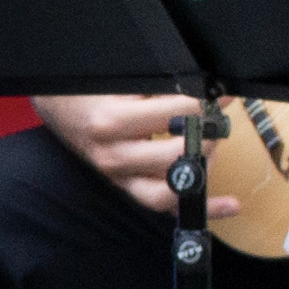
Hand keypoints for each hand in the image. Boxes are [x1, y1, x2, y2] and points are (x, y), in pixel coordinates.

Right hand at [38, 92, 232, 218]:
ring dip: (205, 162)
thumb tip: (204, 87)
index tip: (219, 94)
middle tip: (215, 119)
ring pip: (174, 185)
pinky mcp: (128, 187)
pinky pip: (168, 206)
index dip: (205, 103)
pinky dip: (204, 208)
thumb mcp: (118, 80)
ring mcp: (121, 176)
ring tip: (211, 141)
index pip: (176, 114)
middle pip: (178, 155)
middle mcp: (114, 156)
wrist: (57, 108)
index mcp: (110, 123)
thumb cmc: (89, 90)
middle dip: (206, 134)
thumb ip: (158, 84)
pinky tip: (230, 205)